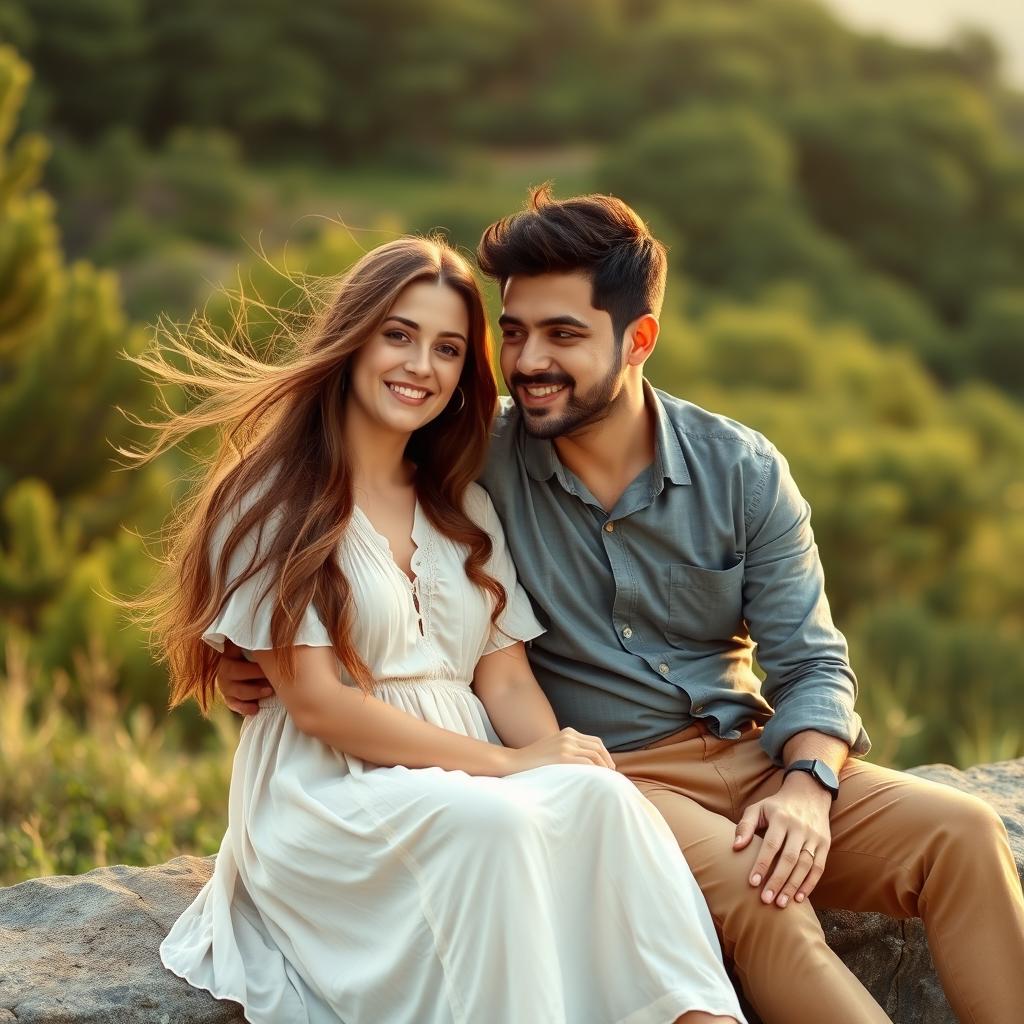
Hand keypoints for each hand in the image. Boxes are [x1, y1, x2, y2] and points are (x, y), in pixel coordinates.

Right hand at [216, 639, 273, 714]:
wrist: (261, 677)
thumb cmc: (265, 658)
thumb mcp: (261, 651)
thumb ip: (263, 648)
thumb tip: (280, 637)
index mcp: (231, 650)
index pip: (230, 647)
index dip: (246, 650)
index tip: (260, 650)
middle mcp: (224, 666)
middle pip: (232, 670)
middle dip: (253, 673)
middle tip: (271, 675)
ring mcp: (225, 683)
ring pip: (234, 690)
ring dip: (253, 691)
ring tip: (269, 691)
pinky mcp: (228, 698)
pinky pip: (233, 704)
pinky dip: (244, 708)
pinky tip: (256, 708)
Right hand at [503, 728, 616, 773]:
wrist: (514, 762)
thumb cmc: (534, 760)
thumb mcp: (554, 748)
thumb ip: (569, 750)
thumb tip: (588, 763)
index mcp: (568, 732)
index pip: (596, 742)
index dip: (605, 755)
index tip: (609, 768)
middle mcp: (569, 736)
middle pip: (598, 748)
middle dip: (608, 762)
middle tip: (612, 776)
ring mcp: (565, 745)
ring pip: (595, 756)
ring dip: (604, 769)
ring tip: (606, 781)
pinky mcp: (562, 757)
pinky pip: (587, 764)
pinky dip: (596, 772)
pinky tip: (597, 781)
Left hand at [733, 773, 831, 908]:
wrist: (809, 793)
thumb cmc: (777, 806)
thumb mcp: (758, 809)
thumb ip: (745, 826)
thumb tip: (736, 847)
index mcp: (780, 818)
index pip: (771, 844)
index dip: (762, 864)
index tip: (752, 883)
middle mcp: (799, 827)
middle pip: (789, 858)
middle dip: (777, 880)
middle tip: (766, 900)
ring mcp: (814, 836)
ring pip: (805, 865)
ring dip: (793, 886)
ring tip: (781, 904)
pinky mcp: (825, 843)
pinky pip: (819, 867)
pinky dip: (810, 884)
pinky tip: (799, 898)